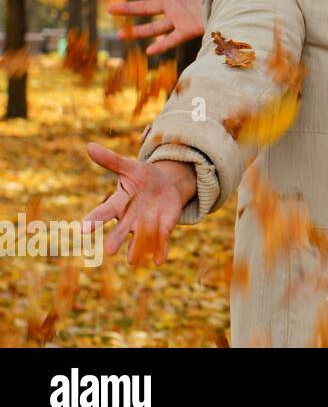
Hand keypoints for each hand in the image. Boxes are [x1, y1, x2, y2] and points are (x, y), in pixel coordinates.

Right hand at [83, 143, 196, 265]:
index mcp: (118, 204)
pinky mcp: (162, 229)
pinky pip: (160, 242)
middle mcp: (129, 218)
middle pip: (119, 230)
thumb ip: (111, 160)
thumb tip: (89, 146)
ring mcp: (145, 226)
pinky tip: (160, 260)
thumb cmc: (143, 176)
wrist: (166, 185)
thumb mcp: (130, 166)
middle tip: (109, 250)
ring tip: (131, 260)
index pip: (103, 213)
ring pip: (138, 240)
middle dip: (115, 239)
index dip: (93, 220)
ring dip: (136, 248)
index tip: (82, 229)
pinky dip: (160, 251)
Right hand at [109, 0, 209, 54]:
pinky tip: (148, 52)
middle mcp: (174, 4)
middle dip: (127, 9)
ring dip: (137, 31)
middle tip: (109, 9)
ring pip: (154, 27)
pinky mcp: (189, 29)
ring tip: (118, 36)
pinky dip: (160, 46)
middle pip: (145, 7)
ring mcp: (179, 18)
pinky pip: (171, 40)